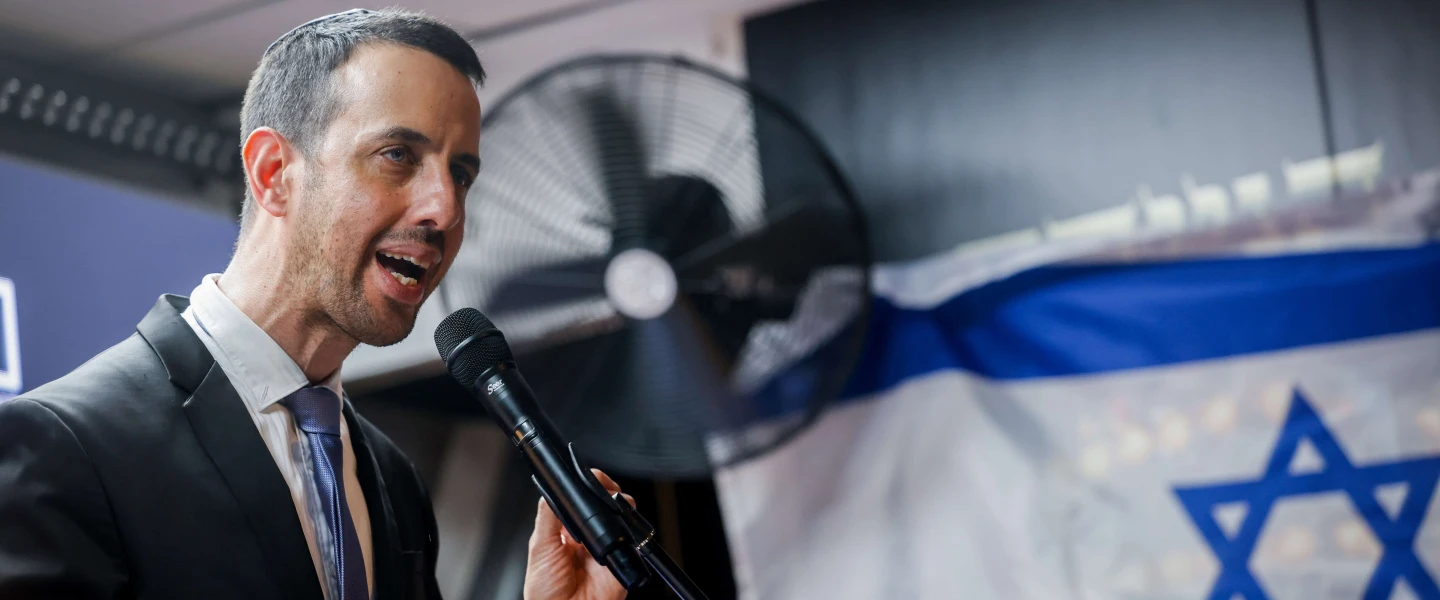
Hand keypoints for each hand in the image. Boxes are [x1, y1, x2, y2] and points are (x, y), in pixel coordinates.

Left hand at [523, 469, 634, 599]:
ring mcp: (604, 547)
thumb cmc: (545, 592)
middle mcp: (586, 537)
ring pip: (620, 518)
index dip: (584, 488)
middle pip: (601, 505)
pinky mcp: (621, 559)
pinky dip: (630, 531)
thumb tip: (553, 490)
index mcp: (565, 531)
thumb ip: (548, 517)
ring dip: (620, 508)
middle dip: (606, 493)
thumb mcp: (540, 548)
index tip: (589, 480)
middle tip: (604, 492)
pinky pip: (632, 540)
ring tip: (613, 508)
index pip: (578, 500)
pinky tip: (619, 530)